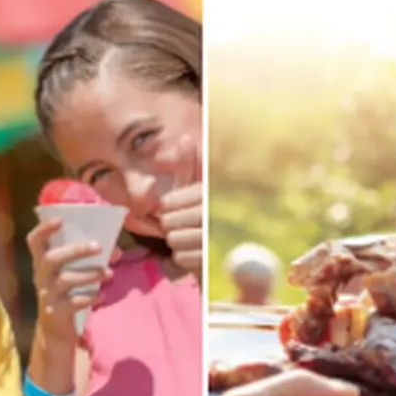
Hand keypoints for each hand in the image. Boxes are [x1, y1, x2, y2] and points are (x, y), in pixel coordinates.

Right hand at [26, 216, 108, 345]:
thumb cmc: (67, 289)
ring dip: (90, 274)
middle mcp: (41, 275)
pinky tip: (101, 295)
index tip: (60, 219)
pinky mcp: (55, 312)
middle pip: (52, 258)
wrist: (54, 328)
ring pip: (65, 280)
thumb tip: (116, 250)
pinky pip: (73, 303)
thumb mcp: (71, 271)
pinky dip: (90, 297)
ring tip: (108, 273)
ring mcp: (46, 295)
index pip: (34, 241)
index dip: (44, 229)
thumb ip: (89, 258)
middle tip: (99, 247)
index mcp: (42, 261)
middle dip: (76, 250)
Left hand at [155, 132, 203, 280]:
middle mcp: (212, 211)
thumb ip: (187, 167)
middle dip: (172, 226)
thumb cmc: (204, 218)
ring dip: (178, 242)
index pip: (168, 202)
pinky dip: (184, 257)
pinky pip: (180, 256)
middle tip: (185, 225)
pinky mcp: (212, 258)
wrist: (227, 253)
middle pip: (168, 221)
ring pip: (172, 239)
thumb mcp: (194, 191)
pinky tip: (196, 252)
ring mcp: (212, 236)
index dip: (168, 209)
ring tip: (192, 238)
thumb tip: (184, 136)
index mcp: (208, 192)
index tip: (178, 210)